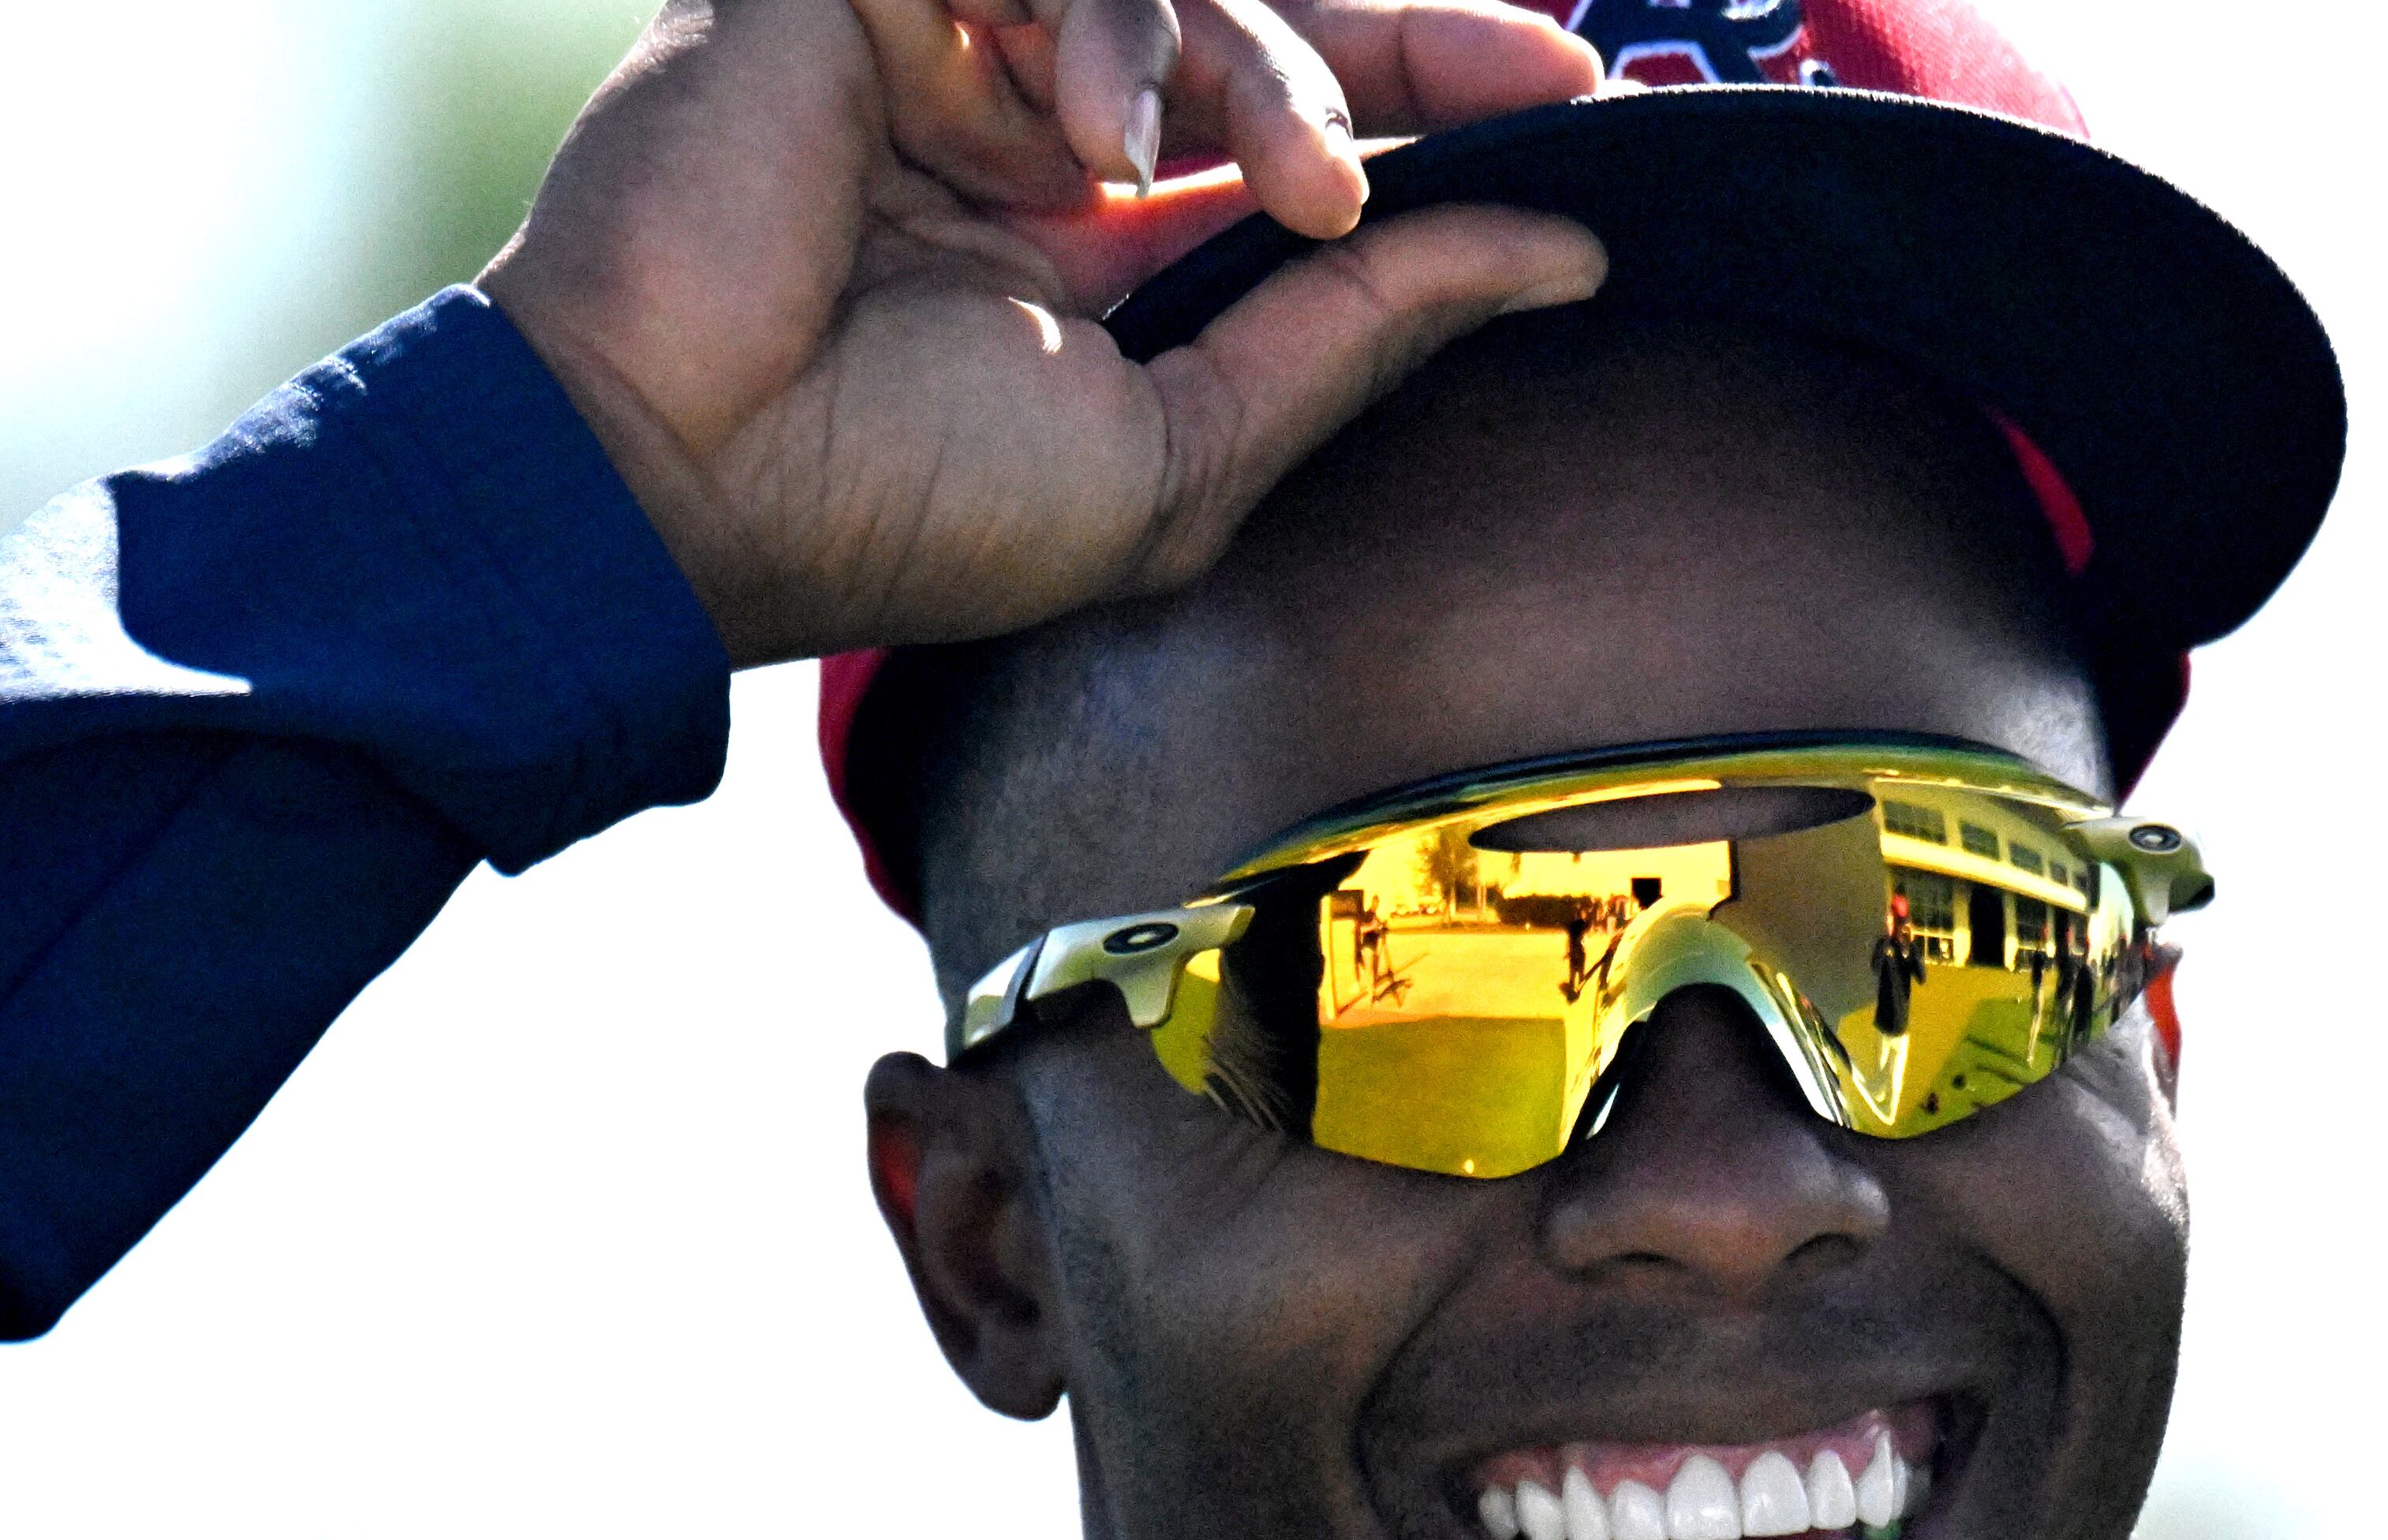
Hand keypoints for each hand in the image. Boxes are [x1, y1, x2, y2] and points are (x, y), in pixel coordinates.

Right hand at [482, 0, 1604, 664]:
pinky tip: (1089, 135)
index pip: (1286, 131)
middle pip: (1259, 20)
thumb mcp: (1182, 457)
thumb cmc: (909, 508)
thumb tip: (1556, 257)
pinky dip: (1103, 25)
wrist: (679, 484)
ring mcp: (940, 39)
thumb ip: (1352, 341)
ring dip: (1267, 64)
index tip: (1574, 97)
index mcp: (1092, 244)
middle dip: (1407, 38)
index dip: (1429, 93)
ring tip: (1293, 176)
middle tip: (1540, 70)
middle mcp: (1024, 127)